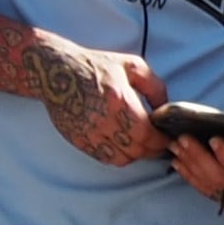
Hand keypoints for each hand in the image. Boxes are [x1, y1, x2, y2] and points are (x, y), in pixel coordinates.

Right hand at [45, 45, 164, 170]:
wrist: (56, 73)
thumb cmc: (94, 66)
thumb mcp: (131, 65)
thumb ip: (154, 85)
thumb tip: (165, 107)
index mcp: (120, 101)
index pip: (147, 134)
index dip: (161, 141)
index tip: (167, 138)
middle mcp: (104, 121)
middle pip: (136, 150)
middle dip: (152, 150)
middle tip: (159, 145)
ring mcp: (89, 133)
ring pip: (121, 159)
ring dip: (135, 155)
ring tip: (141, 146)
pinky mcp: (79, 140)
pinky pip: (103, 157)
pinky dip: (117, 156)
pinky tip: (122, 145)